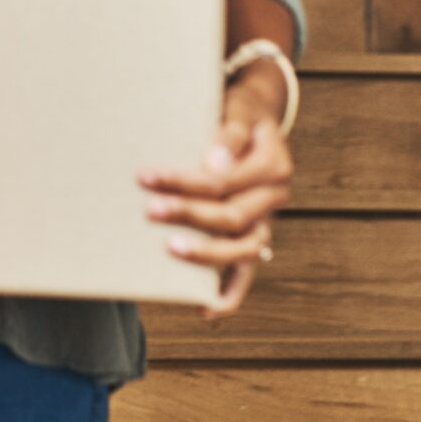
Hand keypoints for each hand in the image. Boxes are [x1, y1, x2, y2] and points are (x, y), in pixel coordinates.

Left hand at [140, 72, 293, 318]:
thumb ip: (227, 135)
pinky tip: (205, 310)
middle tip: (150, 210)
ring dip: (206, 254)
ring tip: (169, 249)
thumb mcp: (234, 111)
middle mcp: (275, 198)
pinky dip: (231, 294)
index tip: (146, 177)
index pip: (224, 181)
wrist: (253, 118)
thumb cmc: (235, 114)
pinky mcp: (255, 238)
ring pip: (243, 250)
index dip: (185, 181)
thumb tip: (215, 164)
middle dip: (188, 214)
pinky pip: (248, 273)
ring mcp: (267, 222)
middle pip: (231, 216)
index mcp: (273, 165)